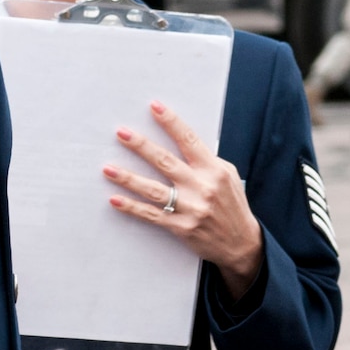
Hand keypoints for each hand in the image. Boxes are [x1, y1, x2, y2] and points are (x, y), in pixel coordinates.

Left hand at [103, 102, 264, 299]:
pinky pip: (151, 215)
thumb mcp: (228, 176)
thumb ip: (207, 161)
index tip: (155, 107)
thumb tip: (183, 143)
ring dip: (128, 178)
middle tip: (121, 133)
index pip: (189, 140)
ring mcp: (190, 208)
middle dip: (141, 145)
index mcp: (214, 170)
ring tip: (108, 168)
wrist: (241, 243)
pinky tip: (115, 199)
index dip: (171, 122)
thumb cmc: (233, 205)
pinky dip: (132, 207)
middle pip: (165, 161)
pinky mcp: (181, 227)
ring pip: (153, 189)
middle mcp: (201, 187)